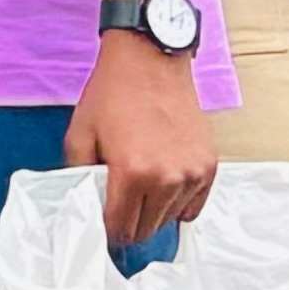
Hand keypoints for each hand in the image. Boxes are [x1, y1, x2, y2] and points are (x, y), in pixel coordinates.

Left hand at [65, 31, 215, 253]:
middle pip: (146, 230)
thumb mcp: (79, 132)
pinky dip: (178, 204)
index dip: (108, 230)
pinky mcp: (208, 167)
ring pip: (169, 220)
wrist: (150, 59)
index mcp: (131, 173)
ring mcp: (191, 174)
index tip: (104, 224)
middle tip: (120, 207)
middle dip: (129, 225)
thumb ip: (79, 175)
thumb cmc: (111, 93)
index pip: (120, 228)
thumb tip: (88, 207)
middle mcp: (166, 179)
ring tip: (141, 189)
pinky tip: (163, 186)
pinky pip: (193, 207)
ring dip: (153, 213)